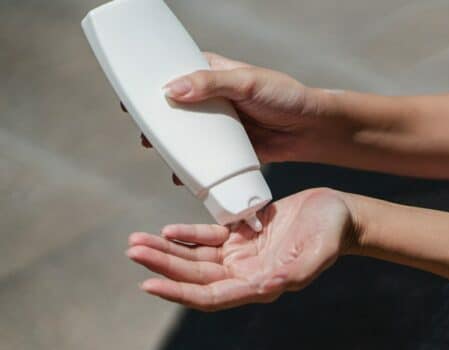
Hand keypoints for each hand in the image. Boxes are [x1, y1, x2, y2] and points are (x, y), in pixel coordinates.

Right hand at [120, 52, 338, 183]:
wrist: (312, 129)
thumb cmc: (285, 96)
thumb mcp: (247, 83)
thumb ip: (211, 84)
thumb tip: (171, 91)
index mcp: (214, 73)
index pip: (174, 73)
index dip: (150, 85)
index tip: (130, 98)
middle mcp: (212, 98)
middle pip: (175, 109)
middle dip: (156, 123)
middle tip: (144, 135)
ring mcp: (220, 126)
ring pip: (186, 136)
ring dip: (170, 148)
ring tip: (159, 156)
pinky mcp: (229, 149)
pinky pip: (204, 159)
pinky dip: (191, 168)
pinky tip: (181, 177)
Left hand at [126, 188, 352, 310]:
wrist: (339, 214)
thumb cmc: (332, 233)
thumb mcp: (320, 250)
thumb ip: (299, 270)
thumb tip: (269, 286)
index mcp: (260, 284)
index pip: (212, 296)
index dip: (180, 293)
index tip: (149, 285)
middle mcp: (245, 274)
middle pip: (194, 277)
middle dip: (162, 267)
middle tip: (132, 250)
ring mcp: (241, 255)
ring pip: (195, 259)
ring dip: (166, 252)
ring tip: (136, 241)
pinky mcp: (241, 235)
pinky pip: (207, 239)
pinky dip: (186, 236)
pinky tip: (167, 231)